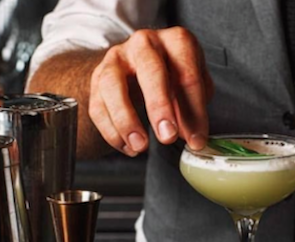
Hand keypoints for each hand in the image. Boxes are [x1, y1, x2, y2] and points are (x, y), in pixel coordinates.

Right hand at [89, 26, 213, 156]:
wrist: (139, 63)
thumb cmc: (173, 74)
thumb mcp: (191, 87)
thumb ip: (192, 110)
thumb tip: (192, 138)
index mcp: (177, 41)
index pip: (188, 76)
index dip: (194, 112)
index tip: (197, 140)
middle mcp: (145, 43)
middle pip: (150, 71)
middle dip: (160, 107)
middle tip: (168, 137)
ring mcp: (117, 57)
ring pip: (113, 85)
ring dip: (126, 120)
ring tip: (140, 147)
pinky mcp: (97, 76)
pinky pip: (98, 105)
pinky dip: (111, 131)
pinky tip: (127, 147)